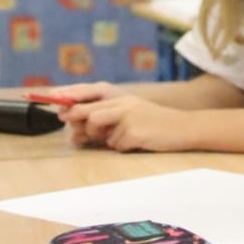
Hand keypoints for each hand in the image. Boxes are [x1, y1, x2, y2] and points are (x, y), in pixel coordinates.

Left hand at [65, 94, 182, 151]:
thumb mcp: (133, 113)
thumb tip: (80, 127)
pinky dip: (123, 147)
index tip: (58, 112)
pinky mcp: (135, 133)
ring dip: (105, 139)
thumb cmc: (156, 124)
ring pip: (100, 130)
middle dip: (81, 126)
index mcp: (122, 98)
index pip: (89, 96)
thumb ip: (110, 116)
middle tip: (78, 136)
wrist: (184, 128)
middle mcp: (124, 104)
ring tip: (121, 139)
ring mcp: (129, 118)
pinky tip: (137, 143)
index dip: (71, 103)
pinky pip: (116, 145)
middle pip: (89, 114)